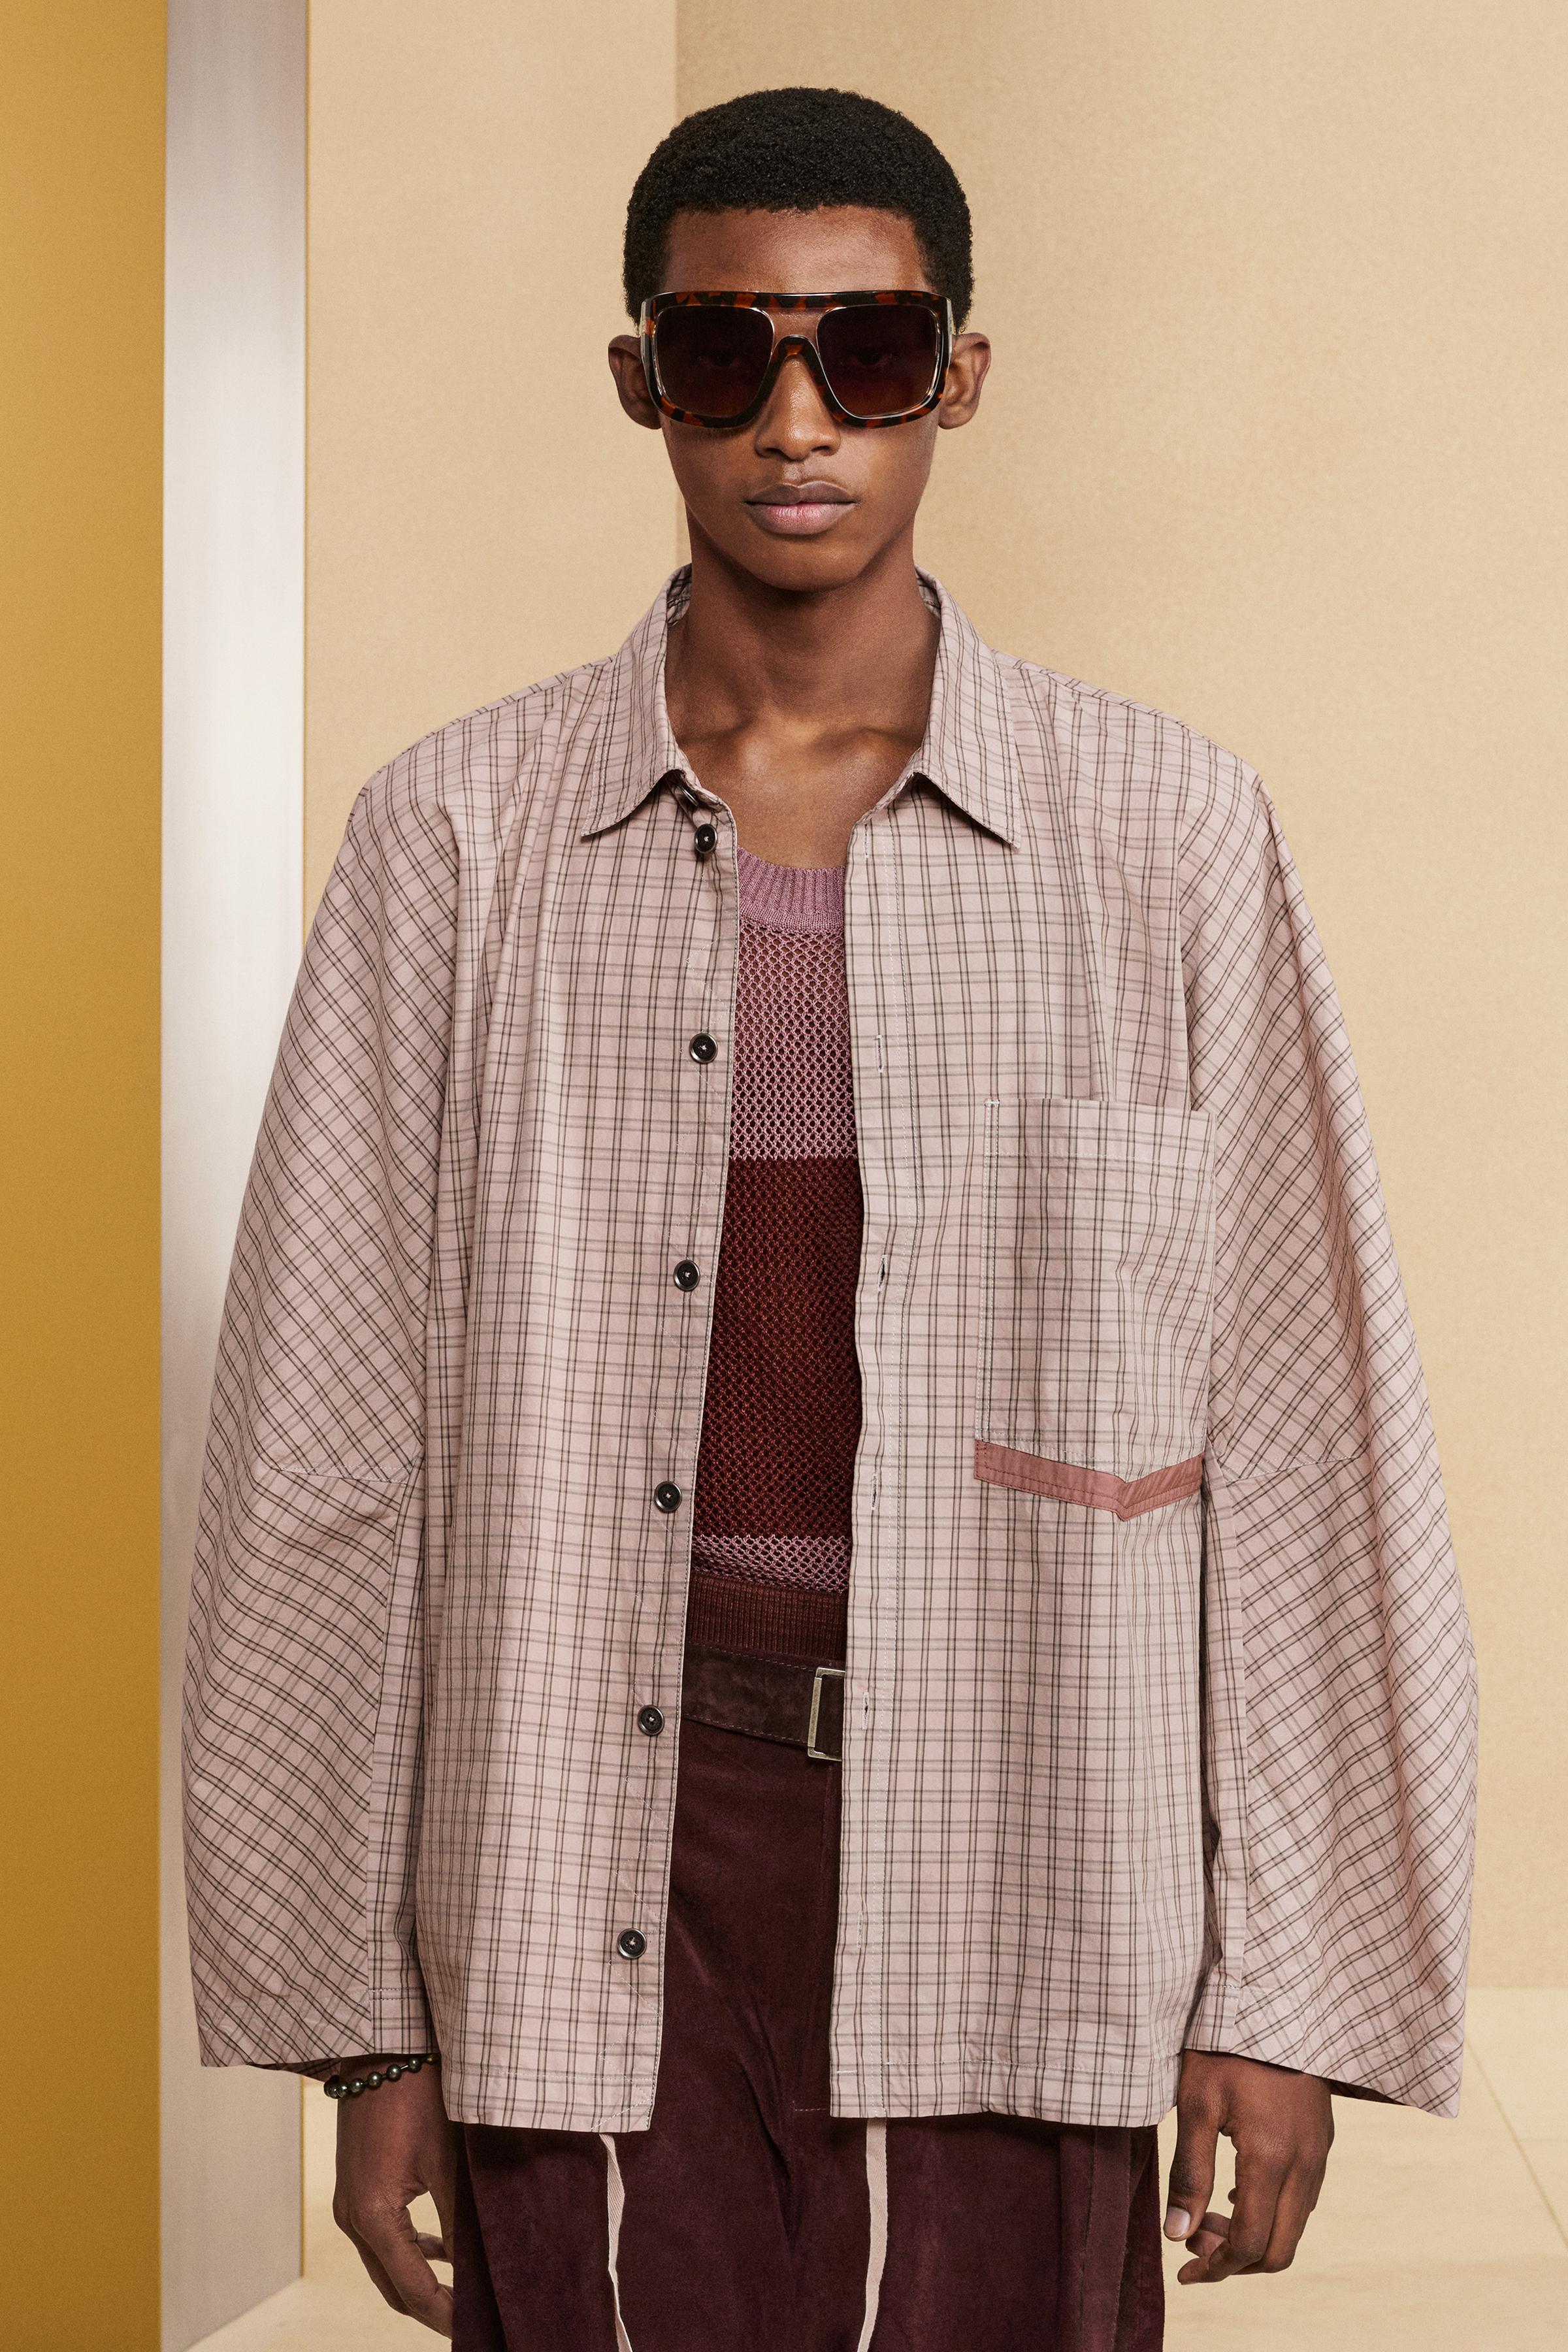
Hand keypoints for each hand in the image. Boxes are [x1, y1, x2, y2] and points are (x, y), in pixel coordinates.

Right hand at [332, 2057, 459, 2335]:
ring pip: (386, 2264)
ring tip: (462, 2293)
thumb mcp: (446, 2162)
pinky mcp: (357, 2186)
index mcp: (374, 2218)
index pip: (412, 2290)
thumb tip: (475, 2268)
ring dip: (419, 2280)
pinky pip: (382, 2237)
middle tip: (470, 2321)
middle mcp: (354, 2218)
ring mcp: (350, 2203)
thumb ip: (459, 2222)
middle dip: (431, 2308)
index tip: (474, 2332)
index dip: (445, 2316)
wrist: (381, 2050)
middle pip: (393, 2287)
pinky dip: (409, 2251)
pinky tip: (438, 2248)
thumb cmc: (417, 2099)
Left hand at [1165, 2050, 1332, 2283]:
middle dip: (1236, 2261)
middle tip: (1194, 2246)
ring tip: (1209, 2220)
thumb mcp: (1195, 2103)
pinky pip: (1304, 2198)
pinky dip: (1273, 2212)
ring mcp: (1320, 2152)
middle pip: (1280, 2248)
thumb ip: (1189, 2173)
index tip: (1184, 2272)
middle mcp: (1306, 2164)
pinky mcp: (1323, 2139)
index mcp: (1272, 2159)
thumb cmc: (1224, 2047)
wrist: (1271, 1999)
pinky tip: (1239, 2194)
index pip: (1250, 2243)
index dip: (1216, 2267)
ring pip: (1295, 2226)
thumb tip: (1177, 2236)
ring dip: (1255, 2238)